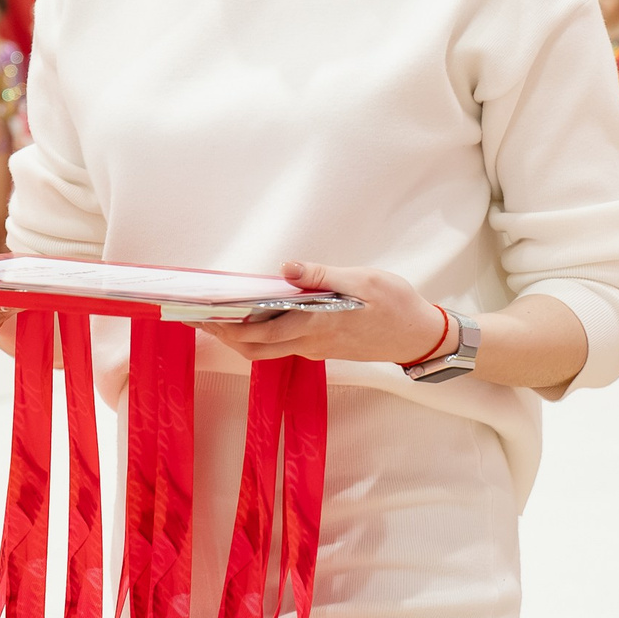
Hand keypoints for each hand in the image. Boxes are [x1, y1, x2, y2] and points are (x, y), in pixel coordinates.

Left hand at [200, 262, 450, 366]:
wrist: (420, 337)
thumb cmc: (395, 304)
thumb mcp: (362, 279)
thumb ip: (322, 275)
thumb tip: (286, 267)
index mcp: (316, 326)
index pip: (260, 333)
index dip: (228, 327)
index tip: (203, 316)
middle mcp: (311, 343)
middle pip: (254, 348)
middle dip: (223, 335)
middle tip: (197, 317)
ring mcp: (316, 348)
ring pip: (267, 350)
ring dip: (240, 337)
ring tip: (218, 317)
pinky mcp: (323, 347)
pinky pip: (282, 346)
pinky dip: (261, 335)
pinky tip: (255, 317)